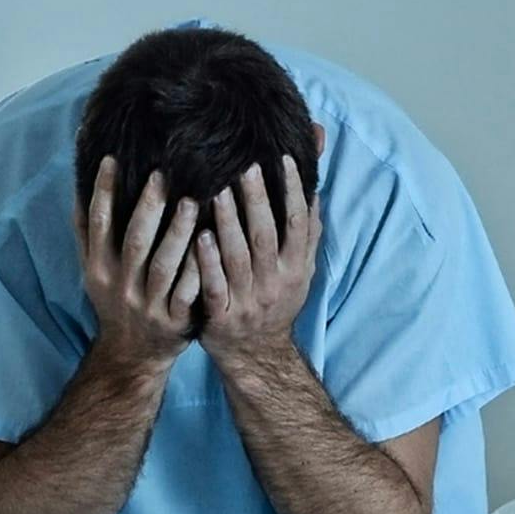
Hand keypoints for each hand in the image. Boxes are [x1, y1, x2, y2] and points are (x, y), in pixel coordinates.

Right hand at [75, 158, 200, 370]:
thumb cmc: (115, 302)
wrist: (131, 356)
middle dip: (147, 207)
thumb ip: (87, 234)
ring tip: (192, 202)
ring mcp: (148, 304)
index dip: (102, 191)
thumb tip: (77, 185)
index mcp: (99, 268)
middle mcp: (121, 285)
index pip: (97, 224)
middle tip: (162, 174)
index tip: (111, 158)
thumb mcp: (93, 272)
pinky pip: (188, 292)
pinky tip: (212, 245)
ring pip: (164, 265)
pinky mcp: (174, 321)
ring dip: (178, 233)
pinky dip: (198, 269)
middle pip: (134, 241)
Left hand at [196, 156, 322, 371]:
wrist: (258, 355)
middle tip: (246, 167)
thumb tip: (314, 186)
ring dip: (229, 224)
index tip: (283, 158)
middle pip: (266, 235)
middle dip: (258, 200)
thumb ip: (306, 230)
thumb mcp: (300, 269)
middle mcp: (275, 282)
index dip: (292, 191)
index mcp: (295, 267)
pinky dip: (208, 263)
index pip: (298, 223)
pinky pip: (216, 287)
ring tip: (218, 193)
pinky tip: (199, 238)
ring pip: (239, 257)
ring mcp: (249, 300)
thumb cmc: (276, 301)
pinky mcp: (223, 317)